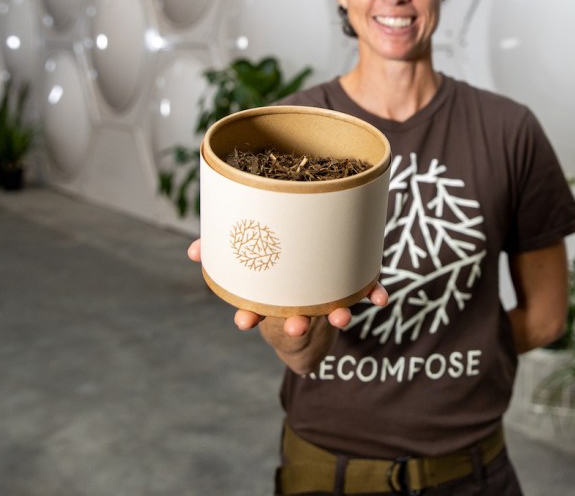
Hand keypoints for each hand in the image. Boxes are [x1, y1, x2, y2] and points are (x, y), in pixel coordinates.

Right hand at [186, 238, 387, 334]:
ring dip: (338, 315)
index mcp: (272, 300)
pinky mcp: (350, 290)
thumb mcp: (249, 267)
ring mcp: (325, 300)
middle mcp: (299, 305)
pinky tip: (380, 299)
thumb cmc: (277, 276)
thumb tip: (194, 250)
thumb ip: (224, 254)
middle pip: (297, 318)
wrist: (315, 306)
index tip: (244, 322)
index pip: (255, 312)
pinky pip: (365, 292)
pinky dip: (374, 295)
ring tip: (341, 317)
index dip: (249, 317)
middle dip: (297, 323)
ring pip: (332, 311)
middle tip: (298, 325)